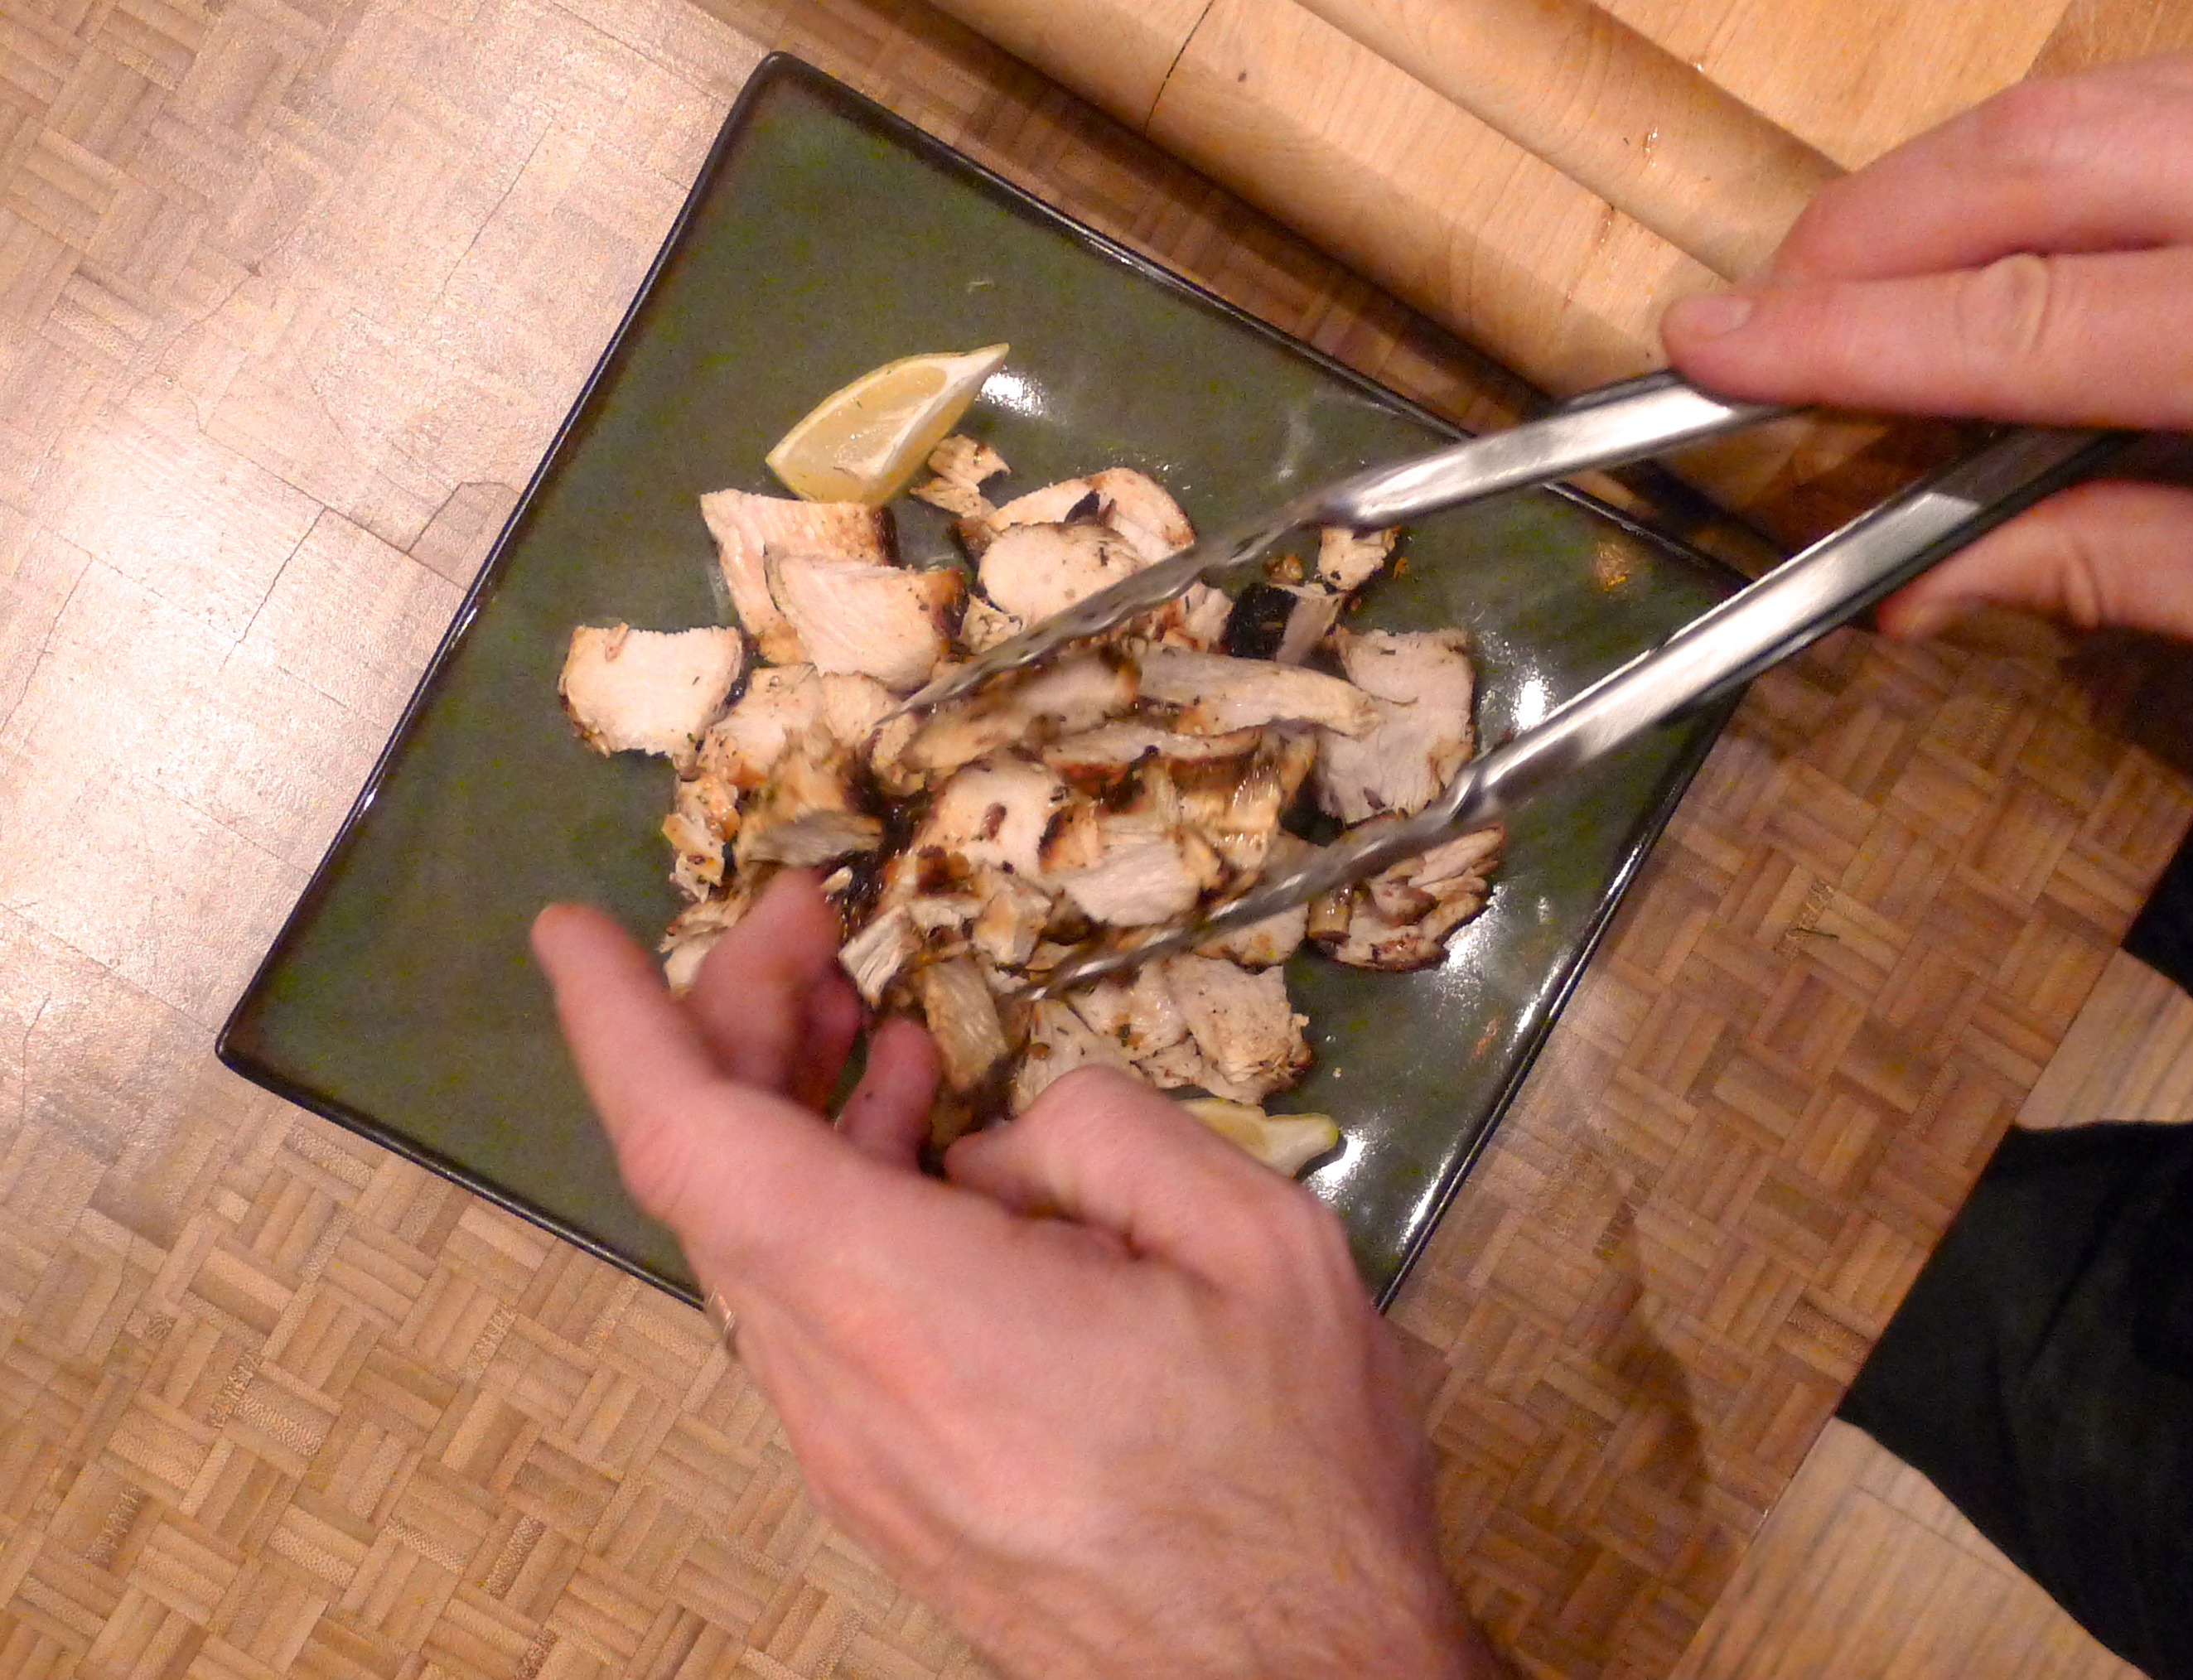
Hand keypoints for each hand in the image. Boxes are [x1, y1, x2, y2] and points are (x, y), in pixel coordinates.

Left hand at [531, 872, 1504, 1679]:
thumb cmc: (1295, 1478)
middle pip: (719, 1180)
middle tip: (807, 922)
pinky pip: (817, 1312)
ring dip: (788, 1109)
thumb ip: (1105, 1135)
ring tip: (863, 1014)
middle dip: (736, 1022)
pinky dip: (834, 1197)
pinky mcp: (884, 1484)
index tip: (575, 928)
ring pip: (760, 1245)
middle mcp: (847, 1394)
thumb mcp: (1261, 1247)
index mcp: (926, 1316)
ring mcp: (853, 1452)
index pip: (698, 1151)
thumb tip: (986, 1144)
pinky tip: (920, 1145)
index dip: (618, 1023)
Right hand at [1662, 54, 2192, 676]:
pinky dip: (2070, 153)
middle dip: (1869, 230)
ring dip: (1958, 183)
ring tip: (1868, 282)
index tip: (1710, 346)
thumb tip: (1922, 581)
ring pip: (2105, 94)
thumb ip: (2129, 566)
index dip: (1845, 336)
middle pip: (2046, 153)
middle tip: (1764, 318)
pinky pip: (2182, 86)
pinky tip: (2015, 237)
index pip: (2025, 319)